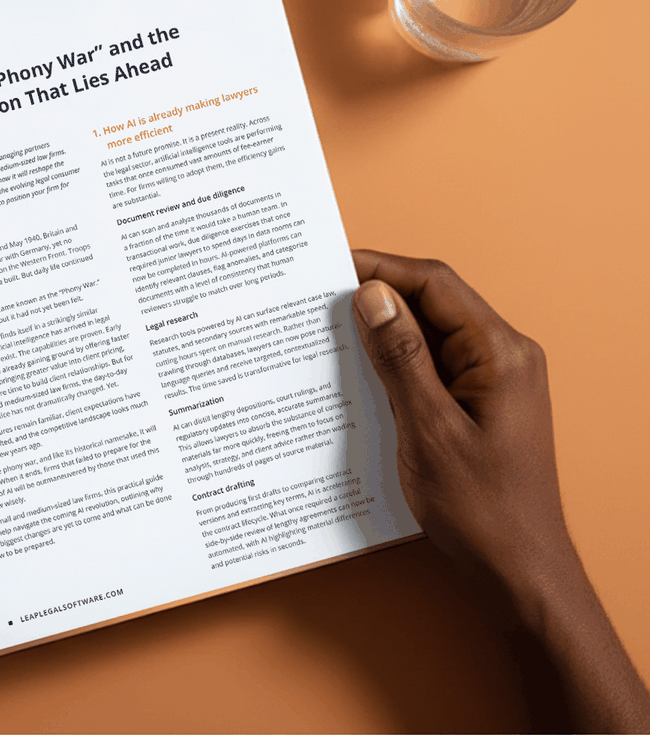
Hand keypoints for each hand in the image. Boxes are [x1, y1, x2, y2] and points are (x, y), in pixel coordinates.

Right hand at [349, 249, 566, 583]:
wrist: (517, 570)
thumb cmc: (482, 510)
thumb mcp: (428, 429)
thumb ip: (400, 357)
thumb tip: (372, 297)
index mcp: (500, 353)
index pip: (435, 284)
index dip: (380, 268)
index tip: (332, 267)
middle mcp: (502, 356)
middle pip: (432, 303)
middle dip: (376, 297)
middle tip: (320, 300)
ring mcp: (492, 380)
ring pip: (428, 334)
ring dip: (382, 333)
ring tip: (330, 337)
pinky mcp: (477, 403)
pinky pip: (431, 366)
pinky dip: (394, 365)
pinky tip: (360, 376)